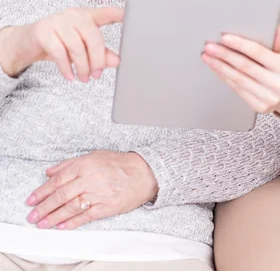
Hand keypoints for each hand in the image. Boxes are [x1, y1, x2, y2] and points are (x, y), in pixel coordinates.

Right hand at [0, 7, 123, 80]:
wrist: (27, 42)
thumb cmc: (59, 43)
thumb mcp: (81, 48)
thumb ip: (100, 53)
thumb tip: (117, 61)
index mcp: (86, 16)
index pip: (105, 13)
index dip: (118, 14)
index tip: (131, 15)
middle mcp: (73, 15)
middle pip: (93, 36)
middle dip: (97, 59)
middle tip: (97, 75)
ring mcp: (57, 21)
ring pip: (76, 46)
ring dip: (82, 66)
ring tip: (84, 78)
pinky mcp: (43, 30)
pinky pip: (59, 52)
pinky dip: (66, 67)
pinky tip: (70, 76)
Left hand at [26, 151, 157, 229]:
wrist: (143, 173)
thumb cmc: (119, 164)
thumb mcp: (93, 156)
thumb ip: (70, 164)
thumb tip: (50, 171)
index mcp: (85, 164)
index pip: (58, 179)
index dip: (42, 191)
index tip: (31, 199)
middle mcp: (90, 179)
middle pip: (61, 194)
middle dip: (44, 207)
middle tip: (32, 215)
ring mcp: (98, 194)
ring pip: (71, 207)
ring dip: (54, 217)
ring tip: (42, 224)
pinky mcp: (106, 207)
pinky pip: (85, 216)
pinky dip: (72, 222)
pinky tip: (61, 226)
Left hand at [202, 25, 279, 118]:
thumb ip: (278, 42)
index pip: (258, 52)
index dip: (240, 44)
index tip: (224, 37)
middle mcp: (277, 83)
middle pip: (245, 66)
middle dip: (224, 55)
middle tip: (209, 46)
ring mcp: (268, 97)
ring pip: (238, 79)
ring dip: (220, 66)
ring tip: (208, 56)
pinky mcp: (259, 106)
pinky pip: (237, 89)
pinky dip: (225, 77)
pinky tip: (217, 69)